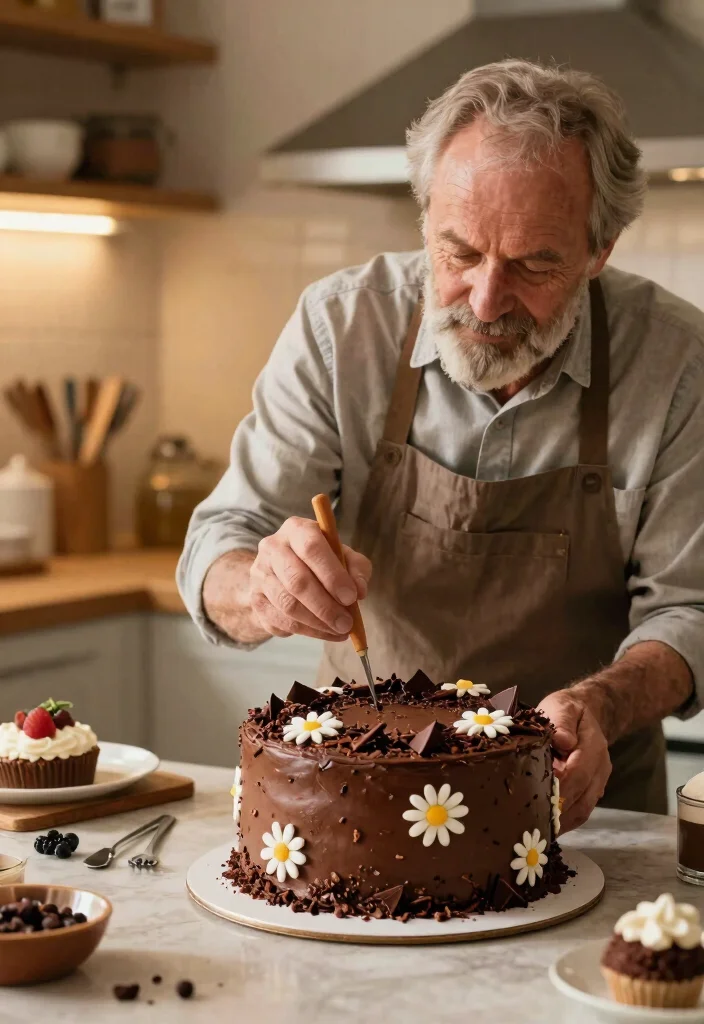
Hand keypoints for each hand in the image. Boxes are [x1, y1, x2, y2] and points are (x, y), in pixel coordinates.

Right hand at [249, 517, 371, 641]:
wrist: (283, 570)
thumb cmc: (321, 561)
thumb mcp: (344, 556)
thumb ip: (357, 568)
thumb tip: (359, 590)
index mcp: (296, 529)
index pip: (311, 548)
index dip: (332, 575)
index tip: (351, 597)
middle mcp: (272, 548)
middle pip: (297, 581)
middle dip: (326, 607)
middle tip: (347, 623)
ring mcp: (259, 574)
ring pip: (288, 605)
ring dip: (318, 623)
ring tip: (340, 630)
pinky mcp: (255, 599)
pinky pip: (281, 621)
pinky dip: (307, 631)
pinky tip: (326, 632)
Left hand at [538, 690, 611, 832]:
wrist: (584, 714)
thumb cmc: (566, 710)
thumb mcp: (562, 706)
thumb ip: (562, 722)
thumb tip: (562, 741)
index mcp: (593, 746)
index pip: (578, 772)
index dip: (559, 785)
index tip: (537, 796)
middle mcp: (600, 768)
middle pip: (582, 797)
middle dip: (557, 811)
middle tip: (532, 824)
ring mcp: (598, 781)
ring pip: (583, 809)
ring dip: (562, 823)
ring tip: (537, 833)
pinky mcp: (592, 791)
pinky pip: (581, 811)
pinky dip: (565, 822)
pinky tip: (546, 829)